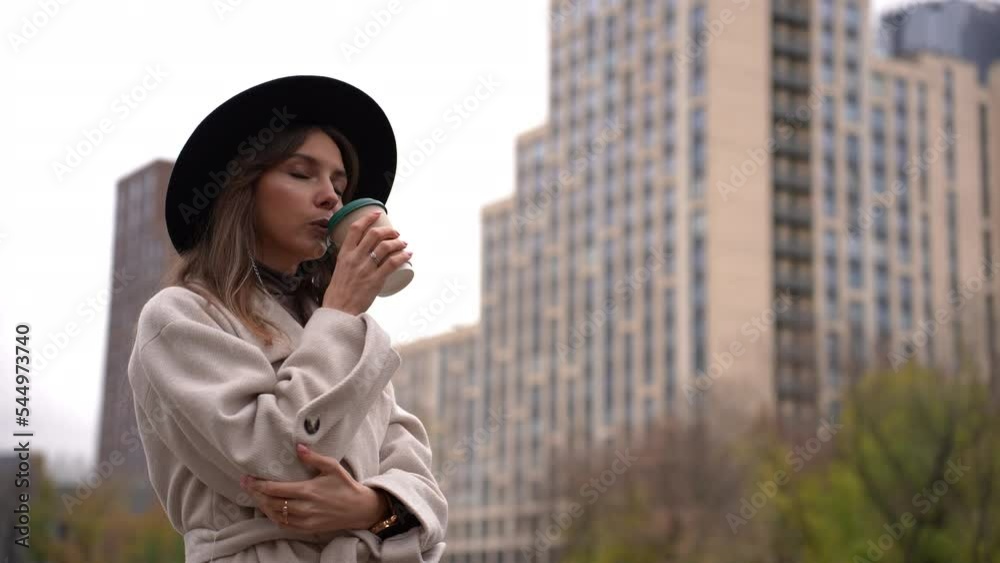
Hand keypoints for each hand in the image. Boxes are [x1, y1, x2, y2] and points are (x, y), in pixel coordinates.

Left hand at [239, 444, 387, 532]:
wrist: (359, 509)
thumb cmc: (345, 485)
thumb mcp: (332, 467)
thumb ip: (313, 457)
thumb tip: (298, 447)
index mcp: (308, 490)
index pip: (275, 489)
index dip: (258, 485)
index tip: (247, 479)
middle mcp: (304, 507)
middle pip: (271, 503)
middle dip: (256, 494)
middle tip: (246, 486)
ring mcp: (305, 520)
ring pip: (276, 515)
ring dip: (263, 506)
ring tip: (255, 496)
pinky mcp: (308, 528)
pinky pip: (284, 525)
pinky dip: (274, 517)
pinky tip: (270, 510)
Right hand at [322, 209, 412, 314]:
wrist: (338, 310)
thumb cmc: (339, 291)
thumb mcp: (340, 268)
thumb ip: (349, 259)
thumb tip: (362, 253)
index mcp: (344, 253)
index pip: (356, 228)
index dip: (368, 217)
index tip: (377, 213)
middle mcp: (355, 258)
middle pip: (375, 234)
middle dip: (389, 230)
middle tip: (396, 233)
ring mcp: (365, 268)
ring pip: (386, 247)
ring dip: (398, 242)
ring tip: (404, 244)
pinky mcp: (375, 280)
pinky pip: (393, 263)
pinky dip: (403, 256)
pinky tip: (408, 255)